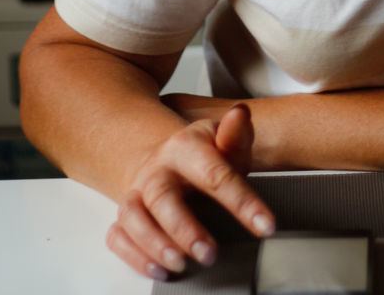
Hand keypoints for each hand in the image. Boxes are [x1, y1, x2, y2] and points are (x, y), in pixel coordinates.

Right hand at [105, 103, 274, 280]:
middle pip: (163, 197)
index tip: (266, 226)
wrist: (165, 159)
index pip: (215, 174)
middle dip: (185, 228)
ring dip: (155, 244)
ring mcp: (137, 193)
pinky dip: (134, 255)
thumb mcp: (226, 143)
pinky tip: (158, 269)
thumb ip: (236, 135)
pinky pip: (118, 236)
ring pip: (133, 216)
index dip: (242, 202)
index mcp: (185, 147)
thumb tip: (240, 114)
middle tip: (210, 254)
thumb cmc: (204, 157)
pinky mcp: (124, 216)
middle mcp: (157, 170)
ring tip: (180, 265)